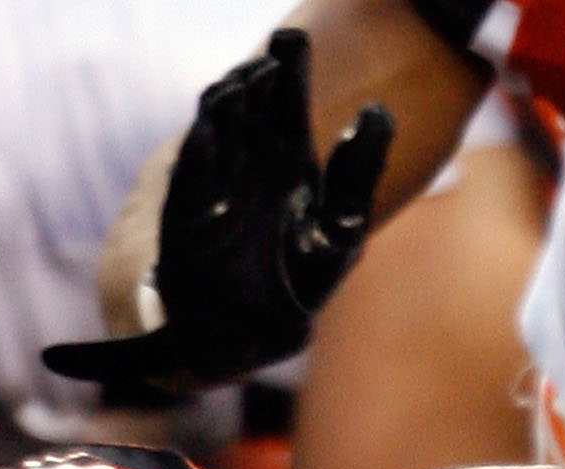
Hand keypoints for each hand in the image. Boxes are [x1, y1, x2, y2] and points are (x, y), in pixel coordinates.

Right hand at [43, 31, 393, 391]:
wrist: (252, 334)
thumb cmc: (299, 280)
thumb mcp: (342, 228)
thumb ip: (360, 172)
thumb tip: (379, 113)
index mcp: (287, 159)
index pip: (286, 101)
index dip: (289, 67)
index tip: (294, 37)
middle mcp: (247, 163)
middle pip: (250, 106)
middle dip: (256, 79)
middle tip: (270, 60)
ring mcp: (214, 185)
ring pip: (216, 132)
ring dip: (225, 107)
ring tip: (241, 84)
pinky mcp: (185, 216)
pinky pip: (190, 179)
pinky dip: (198, 155)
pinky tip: (208, 130)